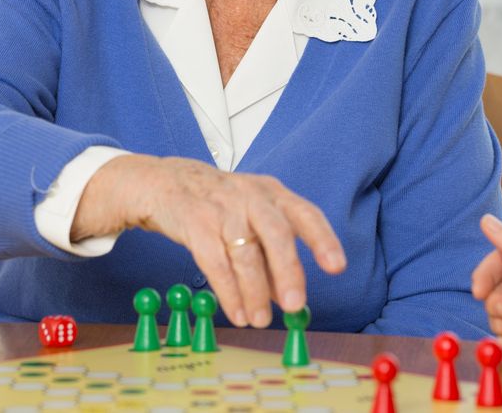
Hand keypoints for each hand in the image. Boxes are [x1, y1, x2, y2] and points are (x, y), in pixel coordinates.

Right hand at [74, 155, 345, 328]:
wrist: (165, 182)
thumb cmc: (218, 204)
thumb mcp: (250, 217)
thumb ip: (271, 254)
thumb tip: (288, 296)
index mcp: (271, 193)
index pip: (305, 213)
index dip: (323, 240)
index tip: (337, 267)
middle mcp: (251, 197)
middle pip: (276, 233)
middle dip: (289, 271)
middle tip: (294, 305)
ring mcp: (222, 208)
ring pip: (245, 253)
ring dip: (255, 292)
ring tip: (260, 320)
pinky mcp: (195, 222)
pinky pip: (215, 262)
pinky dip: (228, 292)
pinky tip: (237, 313)